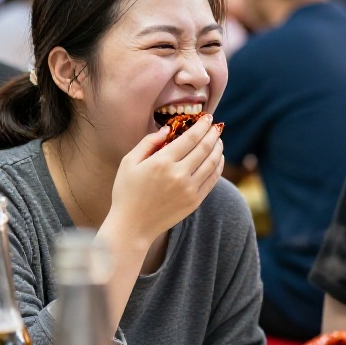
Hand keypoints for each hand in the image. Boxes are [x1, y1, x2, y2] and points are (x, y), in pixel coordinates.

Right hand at [105, 115, 223, 247]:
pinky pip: (212, 180)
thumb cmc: (126, 192)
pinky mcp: (194, 201)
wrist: (132, 226)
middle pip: (204, 148)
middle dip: (213, 134)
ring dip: (218, 148)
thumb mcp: (129, 162)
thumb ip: (148, 143)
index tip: (208, 118)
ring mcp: (189, 189)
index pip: (190, 138)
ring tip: (218, 140)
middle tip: (216, 126)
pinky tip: (217, 159)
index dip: (202, 126)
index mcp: (162, 162)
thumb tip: (166, 129)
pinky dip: (218, 166)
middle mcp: (179, 175)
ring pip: (212, 163)